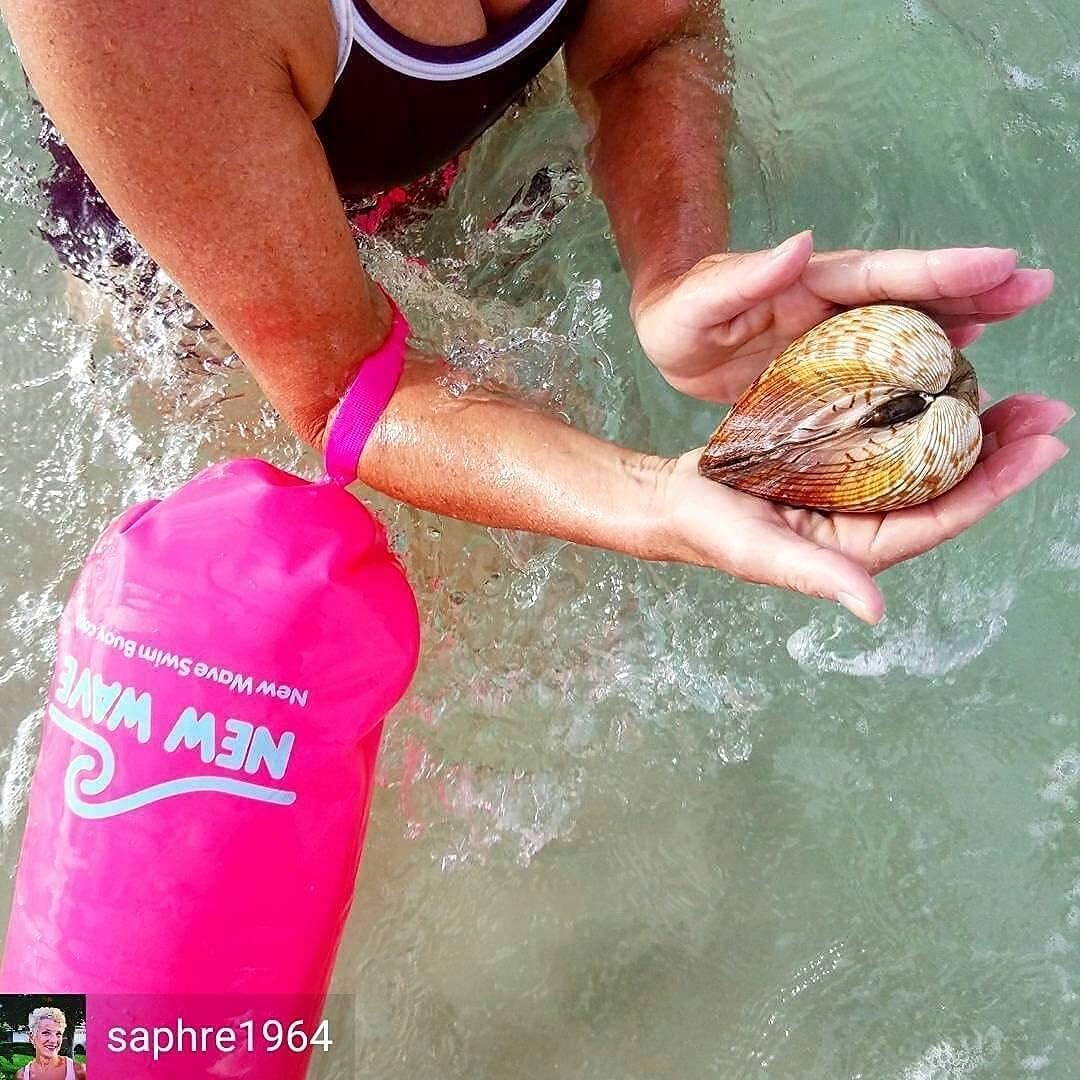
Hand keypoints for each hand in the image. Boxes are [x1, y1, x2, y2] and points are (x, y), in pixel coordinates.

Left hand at [631, 231, 1055, 402]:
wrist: (669, 340)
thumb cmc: (675, 317)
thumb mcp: (697, 304)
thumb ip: (741, 278)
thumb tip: (799, 246)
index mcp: (809, 282)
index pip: (882, 273)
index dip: (939, 269)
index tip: (998, 263)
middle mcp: (834, 303)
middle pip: (915, 291)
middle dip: (975, 286)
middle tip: (1037, 286)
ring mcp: (837, 333)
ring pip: (913, 323)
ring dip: (967, 318)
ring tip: (1020, 316)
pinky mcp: (832, 367)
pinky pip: (890, 363)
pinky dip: (927, 362)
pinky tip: (962, 367)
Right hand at [646, 394, 1071, 621]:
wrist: (673, 498)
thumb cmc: (711, 531)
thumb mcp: (762, 553)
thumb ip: (818, 577)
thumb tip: (873, 613)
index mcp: (860, 548)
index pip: (942, 516)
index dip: (997, 485)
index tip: (1045, 446)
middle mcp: (868, 517)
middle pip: (950, 483)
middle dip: (1004, 450)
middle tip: (1049, 409)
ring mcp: (856, 486)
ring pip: (928, 454)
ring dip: (975, 423)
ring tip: (1017, 391)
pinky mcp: (838, 457)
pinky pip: (892, 430)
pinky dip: (923, 403)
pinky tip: (943, 374)